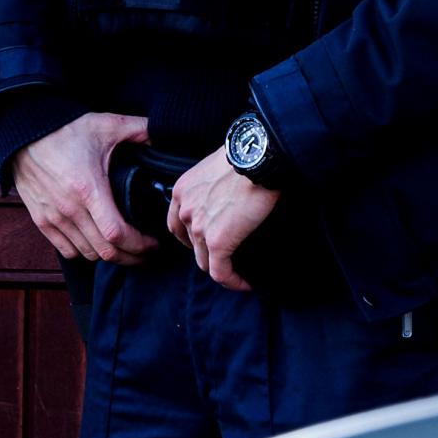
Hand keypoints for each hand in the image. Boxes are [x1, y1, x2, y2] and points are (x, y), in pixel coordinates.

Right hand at [8, 112, 156, 265]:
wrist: (24, 135)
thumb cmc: (67, 130)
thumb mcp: (107, 125)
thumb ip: (140, 129)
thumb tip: (165, 133)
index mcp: (89, 190)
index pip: (116, 234)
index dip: (139, 245)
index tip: (154, 244)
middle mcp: (70, 210)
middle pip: (104, 252)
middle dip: (131, 257)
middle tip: (147, 252)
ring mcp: (53, 218)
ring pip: (86, 254)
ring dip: (109, 256)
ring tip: (127, 248)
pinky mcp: (41, 220)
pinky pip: (66, 250)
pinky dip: (85, 253)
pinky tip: (98, 244)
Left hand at [165, 149, 279, 292]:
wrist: (260, 156)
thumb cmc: (248, 153)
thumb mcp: (219, 164)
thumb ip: (214, 182)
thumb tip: (231, 190)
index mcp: (182, 191)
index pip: (177, 224)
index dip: (191, 236)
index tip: (208, 239)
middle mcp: (185, 210)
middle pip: (191, 244)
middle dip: (206, 252)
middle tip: (227, 254)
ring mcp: (199, 228)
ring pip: (205, 261)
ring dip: (221, 267)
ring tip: (238, 271)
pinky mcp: (218, 242)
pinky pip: (221, 272)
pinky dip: (232, 281)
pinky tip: (244, 284)